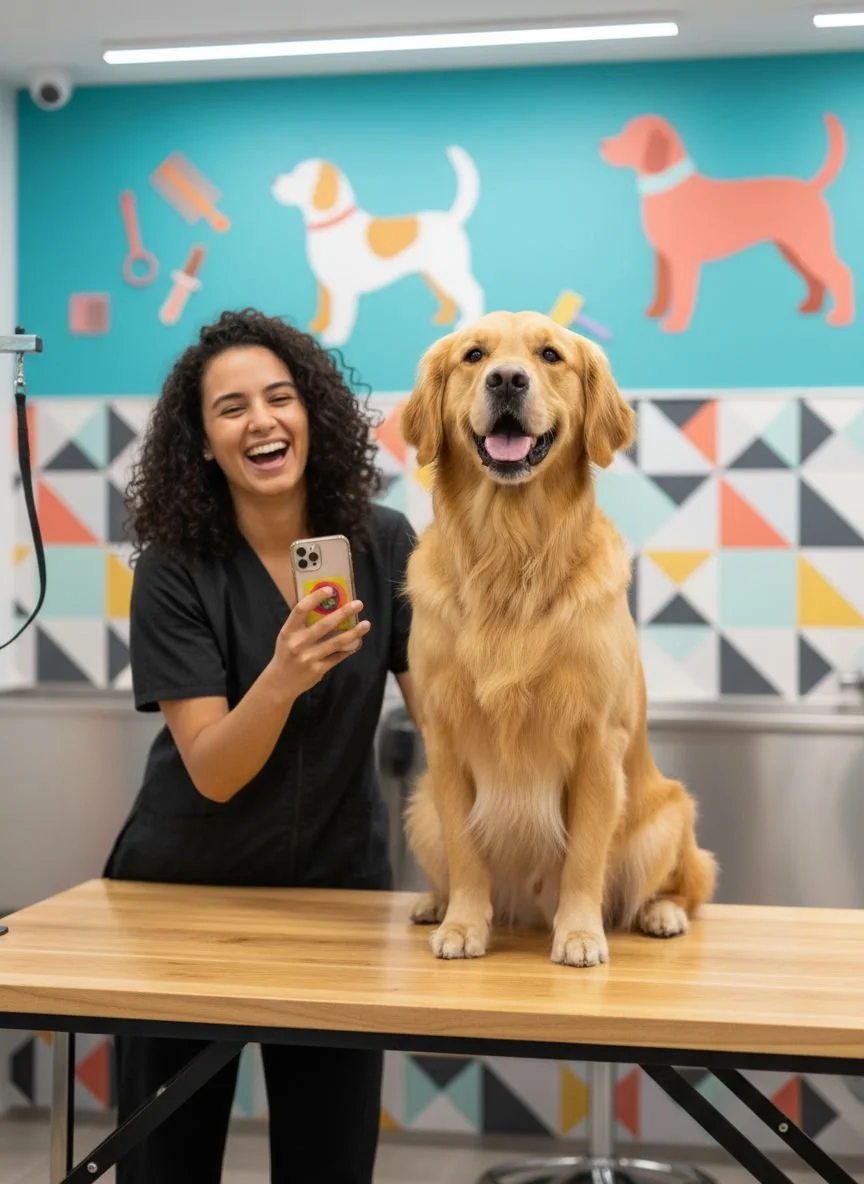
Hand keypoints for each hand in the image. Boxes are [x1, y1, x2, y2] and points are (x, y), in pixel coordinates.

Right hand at [269, 585, 370, 701]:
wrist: (280, 683)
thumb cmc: (286, 654)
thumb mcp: (287, 637)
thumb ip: (302, 624)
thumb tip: (326, 605)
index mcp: (288, 632)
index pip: (301, 610)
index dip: (315, 598)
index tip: (330, 589)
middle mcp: (298, 644)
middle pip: (324, 625)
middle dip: (343, 613)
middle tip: (358, 604)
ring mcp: (309, 658)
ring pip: (336, 642)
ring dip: (354, 633)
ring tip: (366, 624)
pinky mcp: (318, 669)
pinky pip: (338, 656)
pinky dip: (349, 648)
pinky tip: (357, 642)